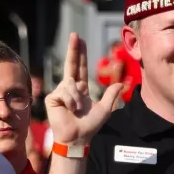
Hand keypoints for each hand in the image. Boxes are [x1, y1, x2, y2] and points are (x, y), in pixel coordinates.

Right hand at [45, 33, 122, 147]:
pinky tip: (70, 109)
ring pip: (70, 83)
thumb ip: (111, 95)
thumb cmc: (90, 126)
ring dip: (77, 97)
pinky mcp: (53, 98)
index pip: (80, 68)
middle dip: (73, 49)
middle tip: (75, 34)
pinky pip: (64, 91)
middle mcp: (70, 88)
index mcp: (80, 89)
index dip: (80, 54)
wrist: (78, 138)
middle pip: (71, 64)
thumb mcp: (105, 109)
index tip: (80, 40)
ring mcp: (60, 92)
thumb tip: (120, 83)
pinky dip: (70, 101)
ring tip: (77, 109)